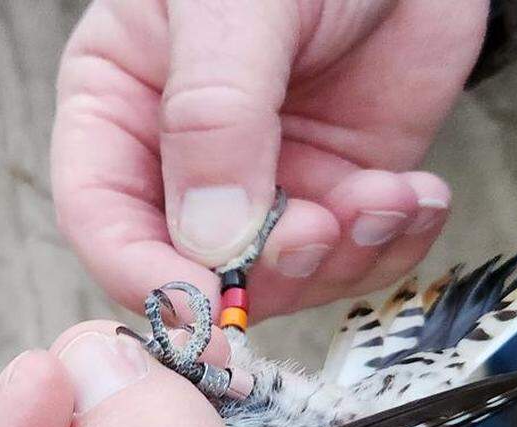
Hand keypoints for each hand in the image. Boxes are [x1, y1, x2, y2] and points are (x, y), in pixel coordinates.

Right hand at [51, 0, 489, 318]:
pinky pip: (352, 257)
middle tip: (317, 230)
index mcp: (121, 107)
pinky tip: (414, 195)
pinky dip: (389, 247)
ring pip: (279, 280)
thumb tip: (210, 241)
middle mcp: (184, 161)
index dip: (145, 276)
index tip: (202, 307)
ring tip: (384, 197)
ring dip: (337, 260)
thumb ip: (213, 116)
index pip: (102, 218)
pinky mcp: (338, 190)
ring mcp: (265, 182)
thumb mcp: (234, 8)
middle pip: (193, 269)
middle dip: (261, 274)